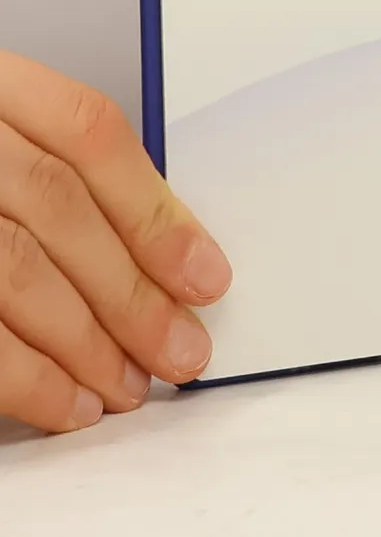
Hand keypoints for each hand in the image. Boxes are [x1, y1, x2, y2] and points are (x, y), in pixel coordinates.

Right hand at [0, 53, 230, 432]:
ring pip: (16, 269)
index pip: (88, 134)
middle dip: (131, 292)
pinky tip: (66, 402)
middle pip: (59, 208)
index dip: (154, 210)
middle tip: (181, 350)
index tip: (205, 275)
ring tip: (125, 386)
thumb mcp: (8, 137)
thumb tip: (164, 253)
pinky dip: (25, 376)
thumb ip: (60, 177)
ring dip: (84, 342)